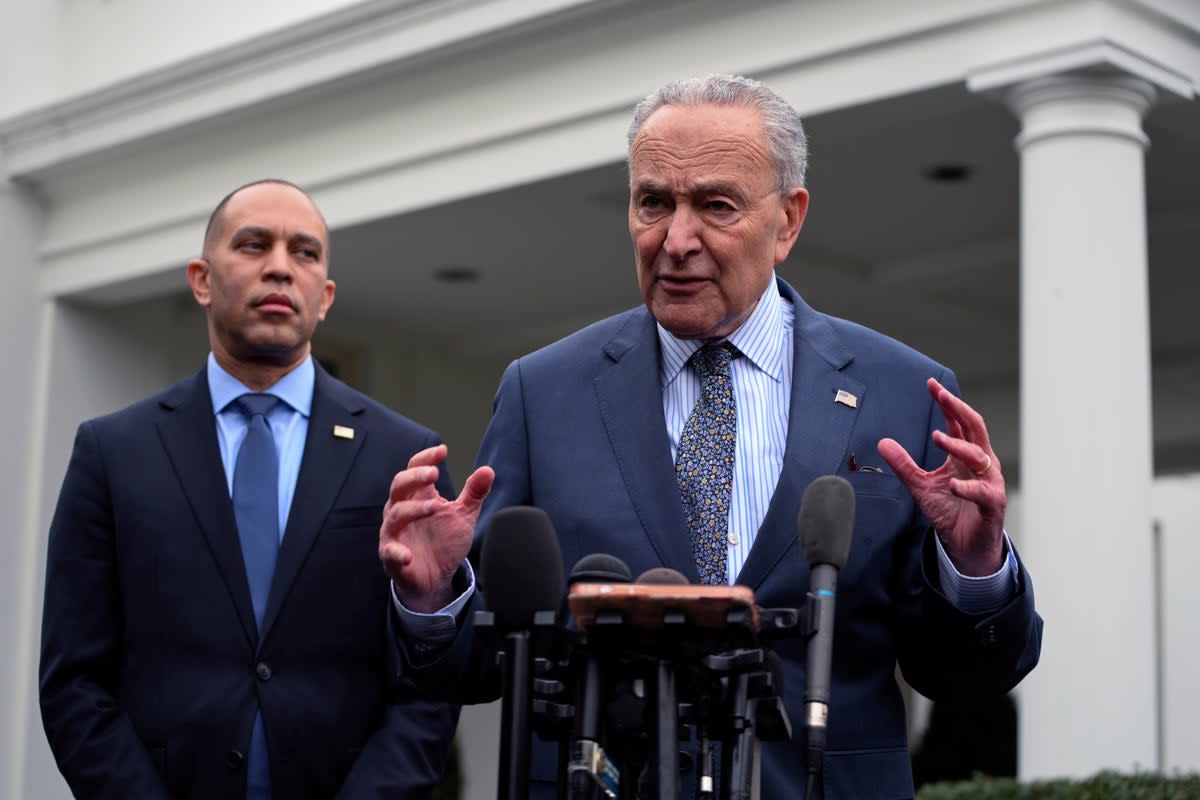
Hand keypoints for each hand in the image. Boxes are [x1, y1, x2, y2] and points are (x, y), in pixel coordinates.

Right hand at [379, 444, 493, 612]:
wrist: (436, 577)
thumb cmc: (445, 541)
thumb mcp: (464, 515)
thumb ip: (474, 493)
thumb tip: (488, 470)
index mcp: (418, 496)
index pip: (414, 469)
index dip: (425, 458)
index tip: (442, 450)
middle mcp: (402, 509)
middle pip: (399, 485)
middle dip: (414, 477)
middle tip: (433, 472)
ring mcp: (394, 532)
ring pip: (396, 515)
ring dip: (414, 509)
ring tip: (436, 507)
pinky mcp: (392, 556)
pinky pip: (390, 552)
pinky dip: (397, 553)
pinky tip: (408, 555)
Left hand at [877, 377, 1005, 575]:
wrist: (966, 546)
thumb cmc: (951, 511)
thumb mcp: (920, 486)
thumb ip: (904, 465)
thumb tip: (883, 443)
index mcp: (965, 456)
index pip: (959, 423)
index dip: (947, 404)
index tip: (932, 386)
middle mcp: (981, 464)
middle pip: (975, 429)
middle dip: (959, 410)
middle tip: (942, 395)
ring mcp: (989, 482)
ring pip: (979, 456)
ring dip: (958, 446)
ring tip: (937, 437)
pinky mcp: (992, 504)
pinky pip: (983, 492)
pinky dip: (968, 487)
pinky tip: (953, 484)